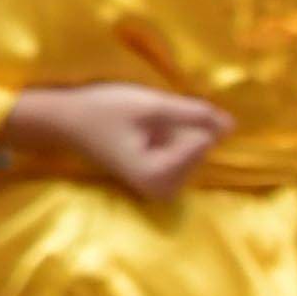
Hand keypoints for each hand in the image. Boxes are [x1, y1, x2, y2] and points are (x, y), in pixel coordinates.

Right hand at [8, 83, 230, 201]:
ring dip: (176, 132)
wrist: (64, 121)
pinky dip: (172, 139)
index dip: (181, 120)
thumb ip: (194, 114)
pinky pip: (182, 155)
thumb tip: (232, 125)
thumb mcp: (150, 105)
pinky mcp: (157, 179)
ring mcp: (160, 187)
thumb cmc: (102, 111)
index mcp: (159, 176)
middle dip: (180, 128)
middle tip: (141, 122)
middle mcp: (163, 190)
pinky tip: (144, 133)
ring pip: (194, 151)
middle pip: (200, 149)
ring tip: (141, 127)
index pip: (203, 142)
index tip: (146, 118)